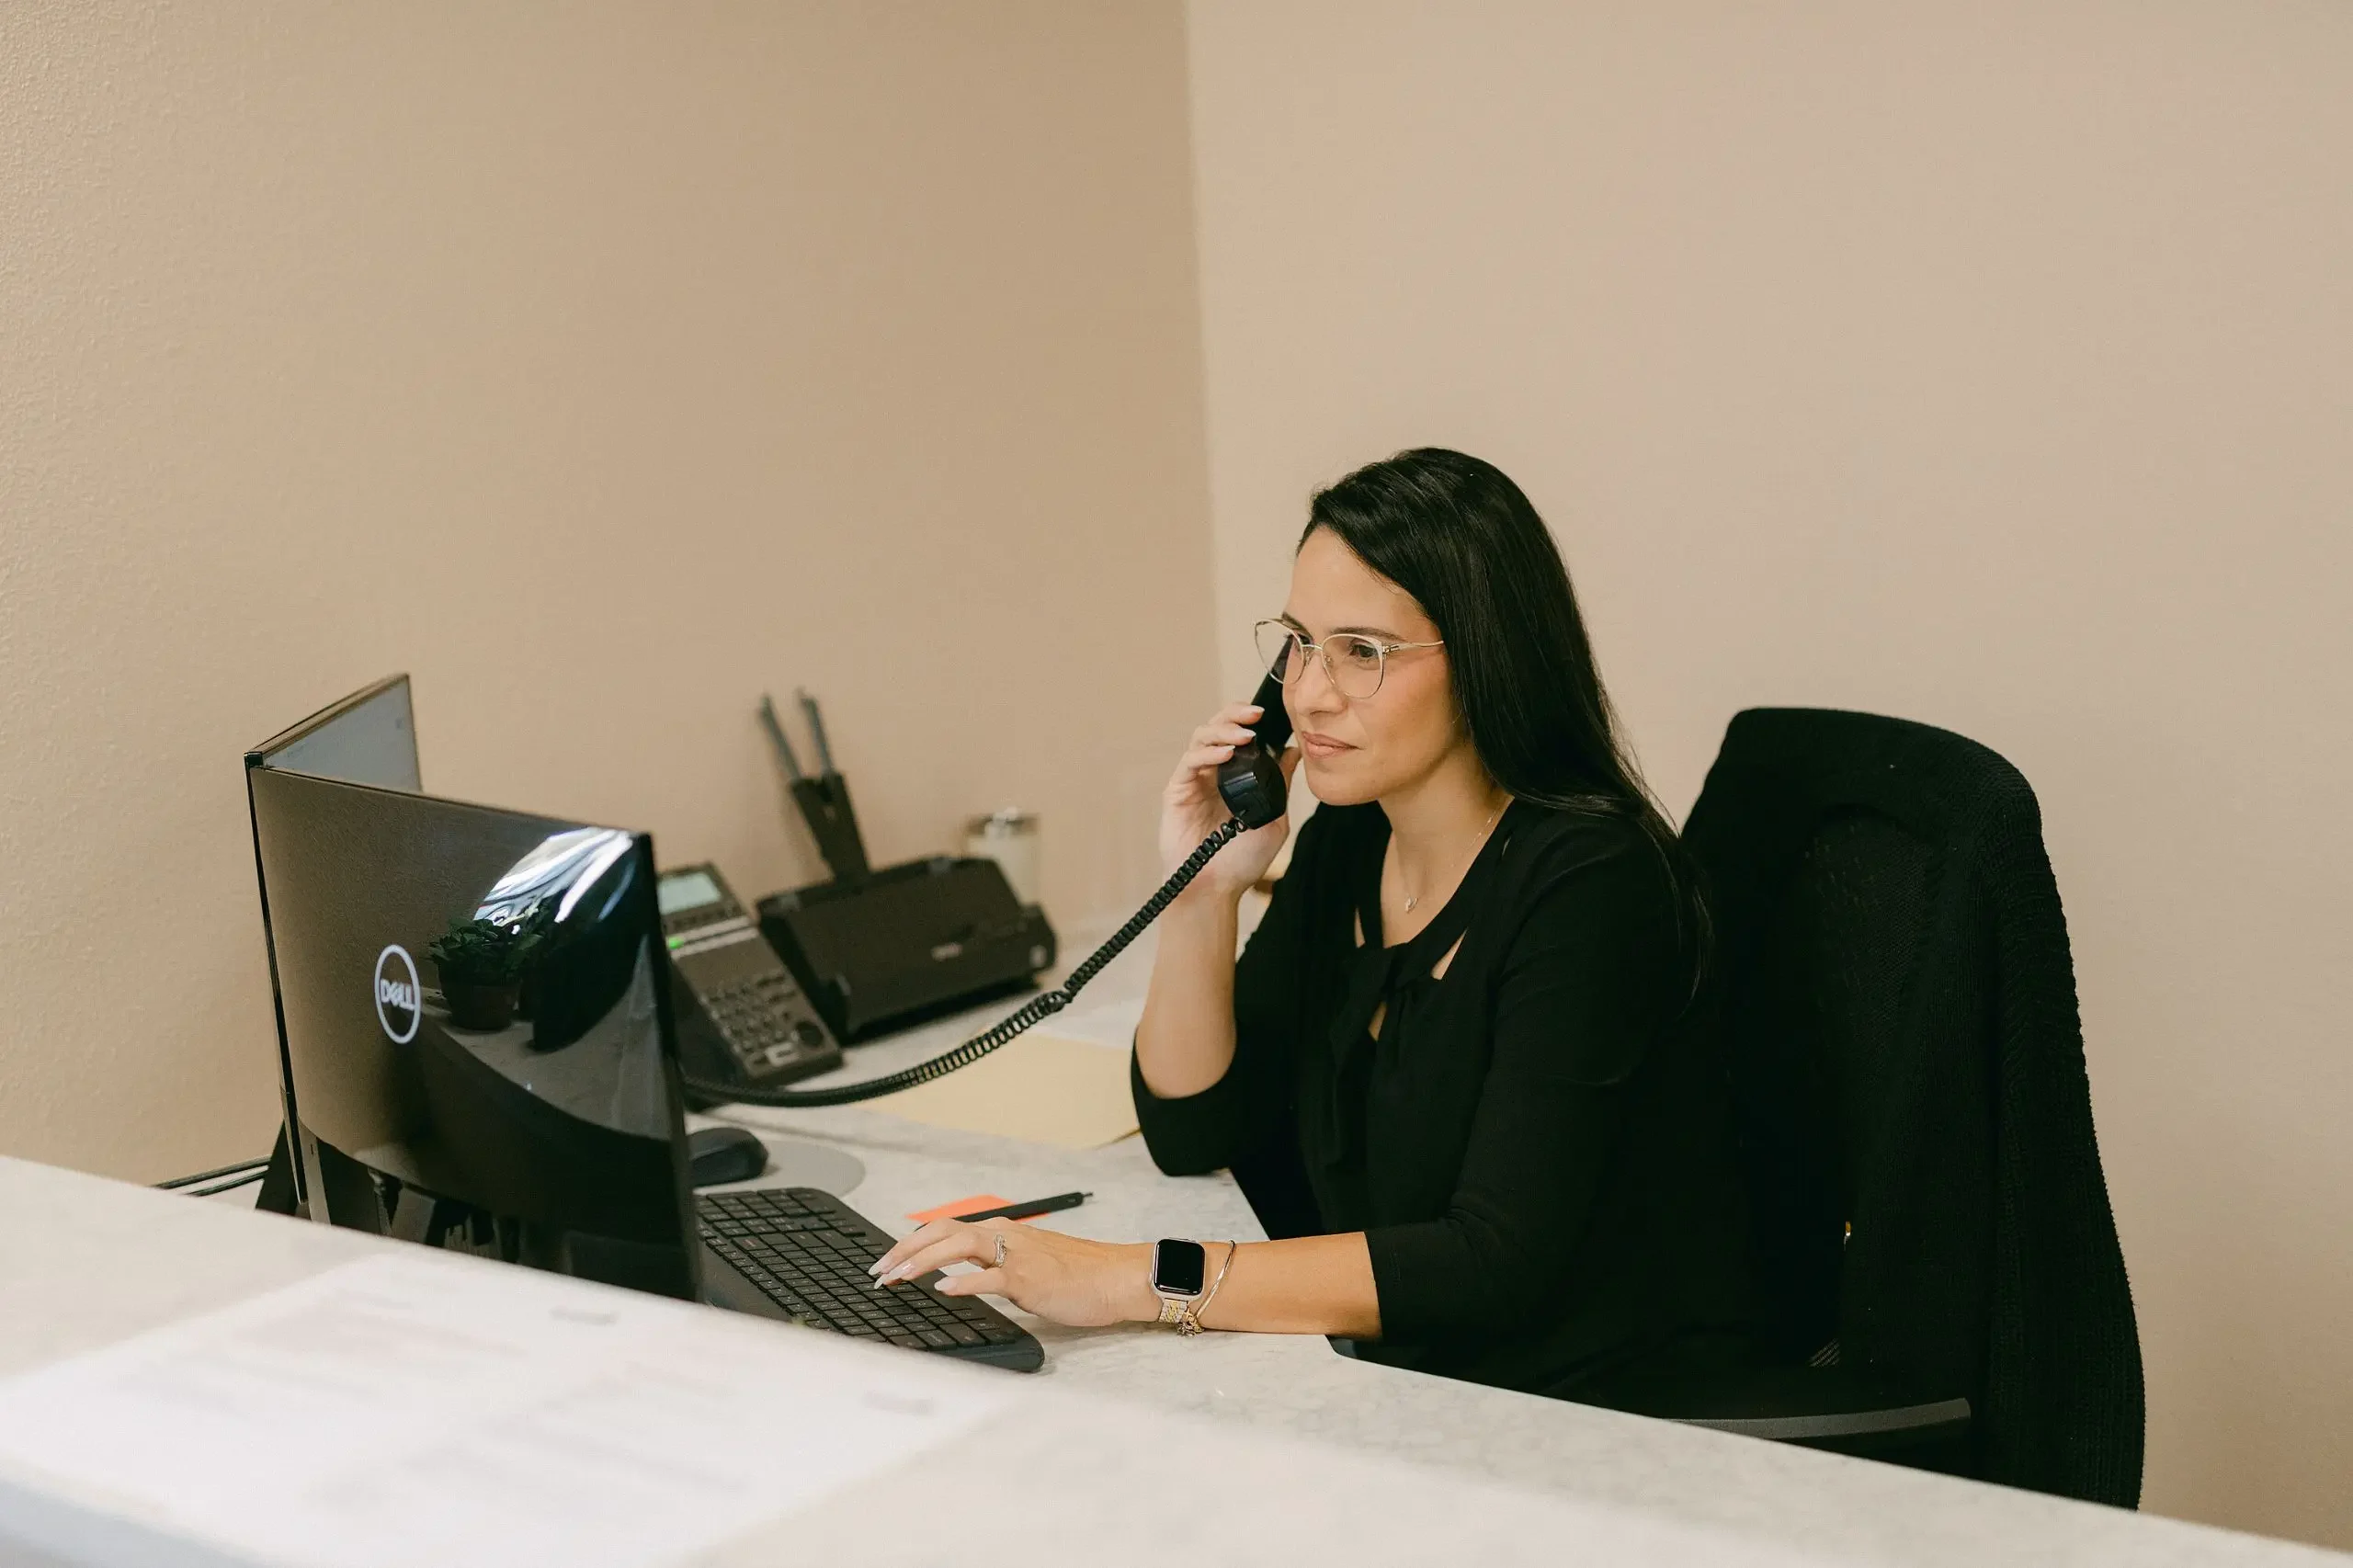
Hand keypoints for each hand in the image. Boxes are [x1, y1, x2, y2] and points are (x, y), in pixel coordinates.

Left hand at [868, 1218, 1157, 1328]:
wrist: (1117, 1277)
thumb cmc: (1078, 1276)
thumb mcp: (1027, 1266)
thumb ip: (994, 1269)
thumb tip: (959, 1281)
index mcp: (1002, 1233)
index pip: (944, 1230)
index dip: (910, 1244)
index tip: (886, 1263)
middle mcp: (1004, 1237)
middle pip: (942, 1232)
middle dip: (904, 1250)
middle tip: (878, 1272)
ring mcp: (1016, 1256)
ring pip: (958, 1247)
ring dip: (921, 1261)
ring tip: (896, 1278)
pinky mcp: (1029, 1278)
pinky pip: (990, 1277)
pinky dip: (963, 1282)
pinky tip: (943, 1290)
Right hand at [1159, 702, 1301, 895]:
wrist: (1215, 888)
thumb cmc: (1242, 861)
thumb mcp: (1273, 818)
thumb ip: (1281, 784)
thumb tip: (1294, 751)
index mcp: (1235, 777)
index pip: (1238, 735)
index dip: (1248, 719)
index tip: (1268, 714)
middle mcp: (1212, 773)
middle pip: (1217, 727)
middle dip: (1235, 714)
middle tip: (1256, 713)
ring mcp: (1194, 781)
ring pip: (1201, 738)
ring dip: (1223, 730)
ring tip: (1244, 735)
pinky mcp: (1176, 791)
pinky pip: (1189, 762)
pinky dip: (1208, 753)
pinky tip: (1226, 754)